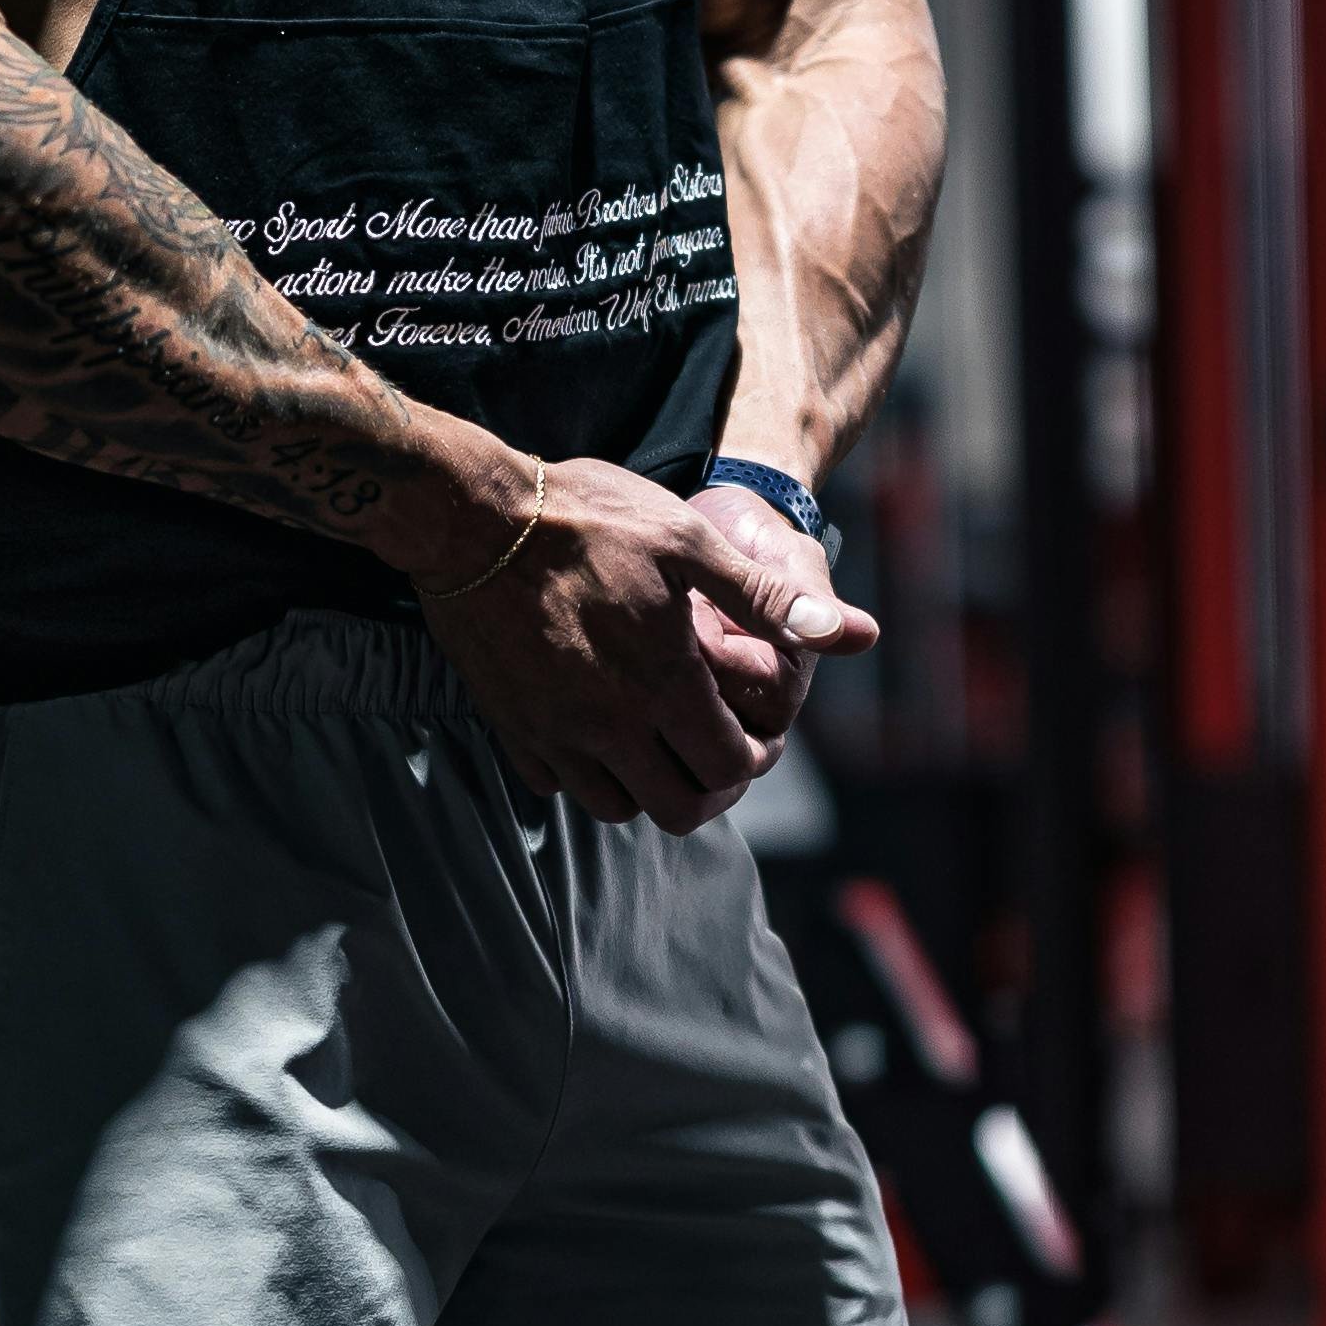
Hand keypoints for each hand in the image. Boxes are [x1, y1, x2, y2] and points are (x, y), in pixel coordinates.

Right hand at [419, 454, 878, 833]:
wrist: (470, 517)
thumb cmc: (588, 517)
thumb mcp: (690, 540)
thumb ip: (769, 599)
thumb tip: (855, 633)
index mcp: (662, 685)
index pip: (727, 769)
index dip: (754, 760)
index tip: (755, 733)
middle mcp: (607, 725)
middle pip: (675, 808)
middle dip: (707, 788)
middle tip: (710, 745)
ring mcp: (552, 732)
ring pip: (613, 806)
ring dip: (645, 784)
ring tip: (656, 736)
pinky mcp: (508, 725)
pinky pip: (555, 783)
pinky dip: (583, 771)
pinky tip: (595, 725)